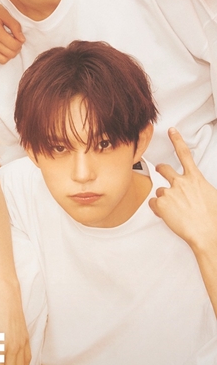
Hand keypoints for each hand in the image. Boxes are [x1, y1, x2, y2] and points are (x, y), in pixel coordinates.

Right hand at [0, 0, 24, 64]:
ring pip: (1, 60)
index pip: (13, 45)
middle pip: (9, 54)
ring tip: (8, 46)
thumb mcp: (4, 13)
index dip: (20, 43)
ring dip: (8, 55)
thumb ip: (15, 26)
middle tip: (15, 42)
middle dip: (16, 49)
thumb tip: (22, 39)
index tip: (19, 38)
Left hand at [149, 128, 216, 251]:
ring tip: (176, 210)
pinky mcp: (161, 204)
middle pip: (164, 169)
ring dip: (164, 199)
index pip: (184, 154)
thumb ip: (201, 188)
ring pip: (160, 191)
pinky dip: (159, 210)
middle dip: (161, 169)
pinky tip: (169, 216)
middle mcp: (181, 182)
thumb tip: (199, 190)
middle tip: (160, 170)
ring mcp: (169, 192)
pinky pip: (154, 204)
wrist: (207, 233)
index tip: (171, 131)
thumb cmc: (213, 218)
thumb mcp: (213, 195)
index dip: (177, 140)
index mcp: (195, 179)